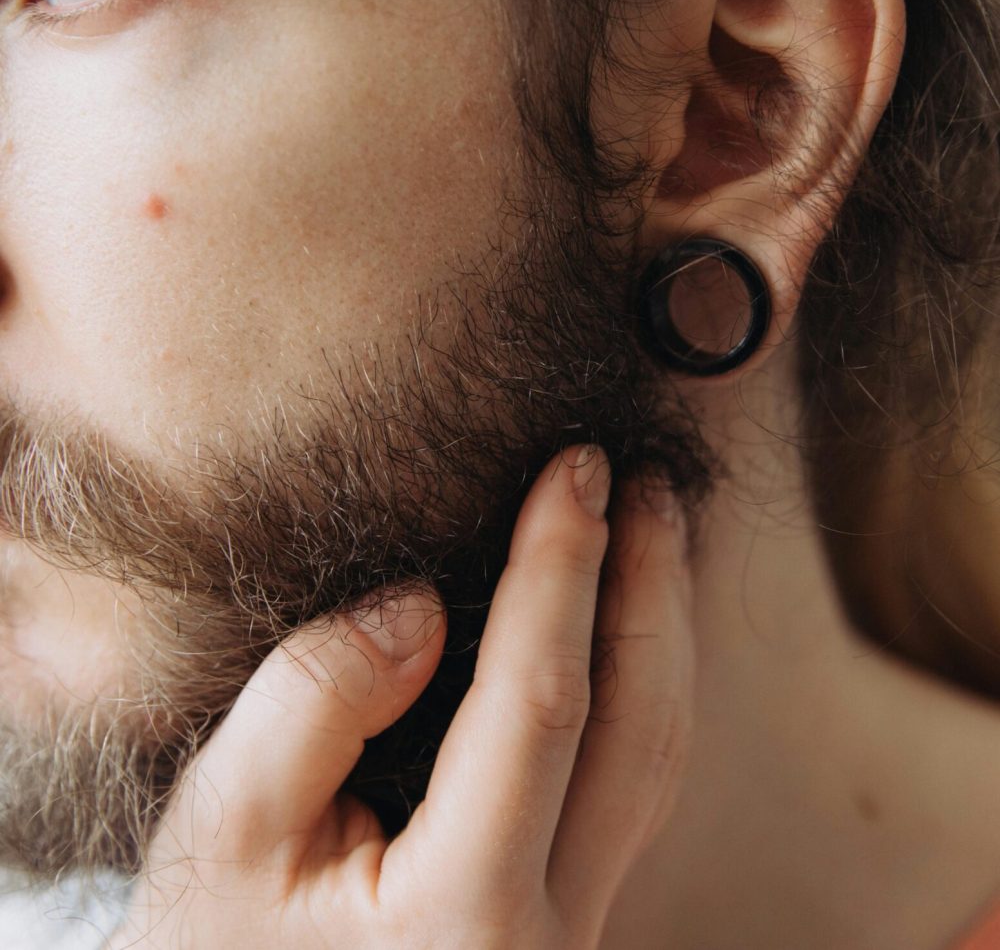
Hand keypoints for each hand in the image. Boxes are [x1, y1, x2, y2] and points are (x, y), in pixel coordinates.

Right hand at [109, 446, 694, 949]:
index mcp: (462, 915)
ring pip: (654, 762)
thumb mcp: (224, 825)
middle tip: (645, 483)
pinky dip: (639, 688)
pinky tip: (623, 629)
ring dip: (660, 634)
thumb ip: (317, 699)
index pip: (541, 701)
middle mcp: (549, 935)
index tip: (578, 469)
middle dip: (651, 589)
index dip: (563, 567)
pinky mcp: (566, 920)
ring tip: (651, 535)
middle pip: (640, 731)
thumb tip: (421, 605)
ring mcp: (572, 934)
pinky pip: (632, 785)